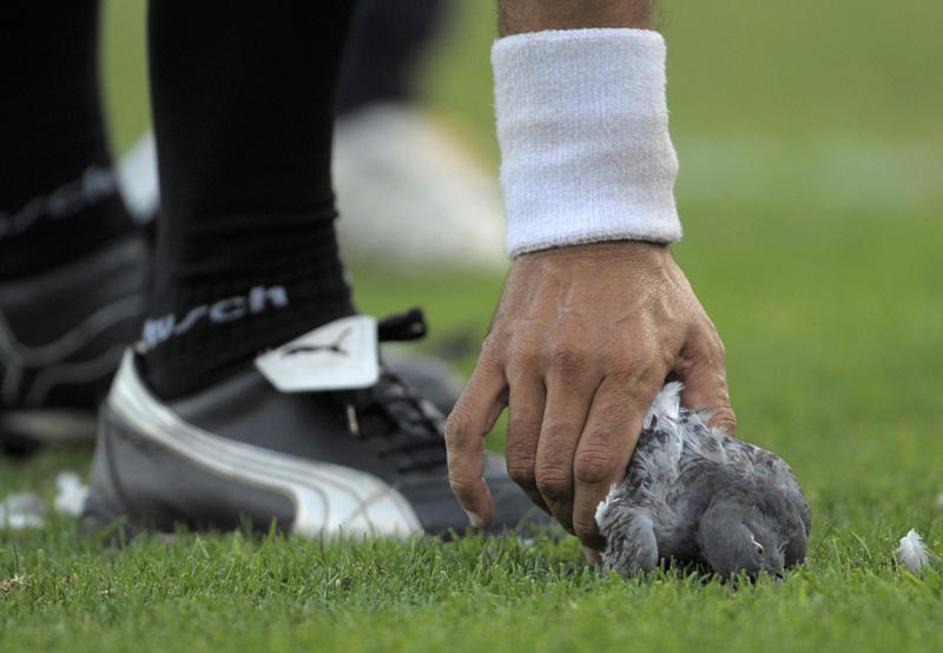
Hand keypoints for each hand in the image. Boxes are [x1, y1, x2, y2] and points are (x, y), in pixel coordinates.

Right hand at [445, 241, 734, 554]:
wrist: (590, 226)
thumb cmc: (651, 288)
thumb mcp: (698, 338)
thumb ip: (709, 402)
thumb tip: (715, 461)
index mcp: (626, 368)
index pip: (600, 465)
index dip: (601, 514)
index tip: (611, 540)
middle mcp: (571, 367)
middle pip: (556, 471)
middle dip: (572, 515)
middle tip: (589, 529)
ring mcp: (525, 362)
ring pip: (518, 458)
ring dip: (537, 499)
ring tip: (558, 509)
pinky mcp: (494, 357)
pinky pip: (464, 427)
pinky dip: (466, 479)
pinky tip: (480, 516)